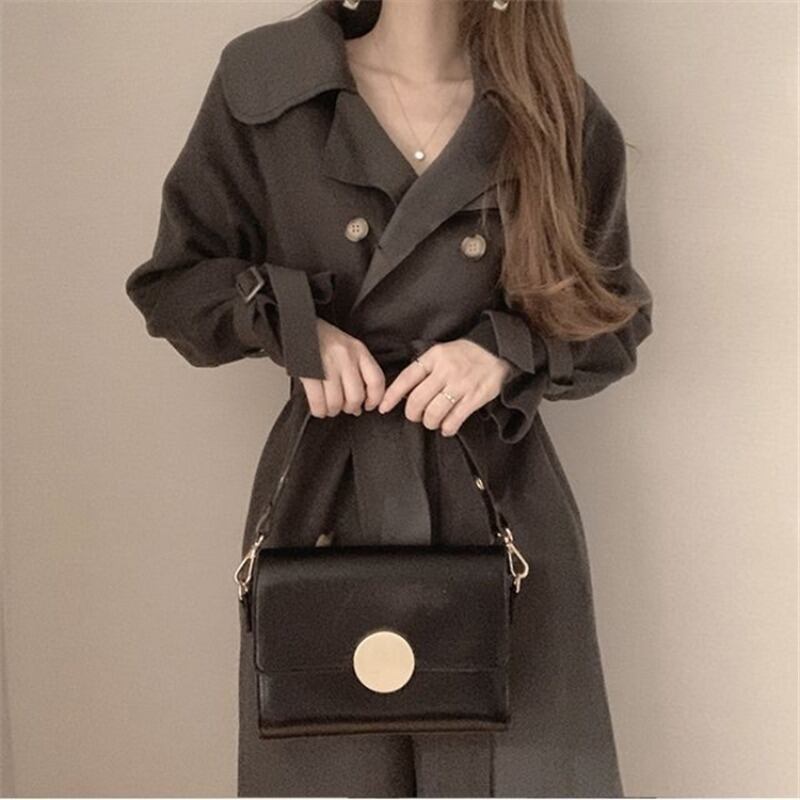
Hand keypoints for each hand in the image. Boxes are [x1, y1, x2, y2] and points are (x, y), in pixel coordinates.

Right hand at [300, 319, 384, 417]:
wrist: (299, 326)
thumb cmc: (324, 339)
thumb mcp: (348, 348)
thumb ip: (358, 372)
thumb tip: (361, 404)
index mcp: (358, 350)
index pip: (376, 380)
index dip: (375, 399)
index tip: (369, 406)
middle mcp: (345, 357)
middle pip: (356, 396)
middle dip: (350, 408)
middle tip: (344, 408)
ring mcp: (327, 364)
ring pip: (337, 401)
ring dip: (333, 411)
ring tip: (329, 409)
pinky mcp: (308, 372)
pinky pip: (318, 400)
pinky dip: (319, 410)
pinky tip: (318, 409)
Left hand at [377, 339, 514, 435]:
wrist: (499, 350)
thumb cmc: (466, 354)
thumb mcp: (442, 353)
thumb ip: (424, 369)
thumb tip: (402, 393)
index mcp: (434, 357)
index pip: (406, 378)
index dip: (391, 396)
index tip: (383, 408)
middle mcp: (446, 370)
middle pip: (417, 400)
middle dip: (412, 414)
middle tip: (416, 417)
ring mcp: (461, 384)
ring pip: (434, 412)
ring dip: (430, 422)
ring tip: (433, 422)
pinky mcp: (476, 396)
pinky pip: (455, 419)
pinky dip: (448, 428)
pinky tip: (447, 427)